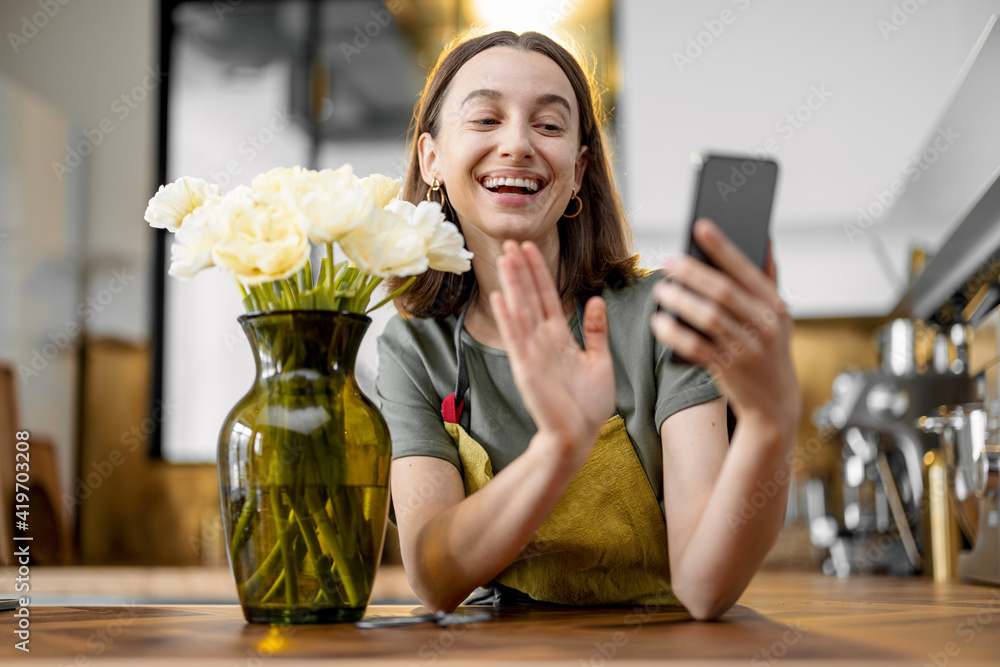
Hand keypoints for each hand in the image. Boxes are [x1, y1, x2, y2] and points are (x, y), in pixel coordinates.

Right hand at [490, 240, 614, 466]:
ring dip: (512, 285)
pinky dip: (508, 318)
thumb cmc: (588, 405)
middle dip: (521, 270)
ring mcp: (532, 354)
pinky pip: (516, 339)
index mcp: (559, 337)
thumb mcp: (599, 361)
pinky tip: (500, 298)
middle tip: (510, 243)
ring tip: (504, 260)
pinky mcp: (526, 369)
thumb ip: (596, 331)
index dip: (538, 271)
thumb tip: (596, 300)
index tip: (529, 248)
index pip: (546, 296)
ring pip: (520, 311)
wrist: (581, 435)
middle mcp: (542, 341)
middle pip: (529, 297)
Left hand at [650, 219, 800, 437]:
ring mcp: (748, 349)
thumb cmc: (769, 350)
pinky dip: (676, 334)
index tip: (699, 226)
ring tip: (660, 290)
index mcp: (775, 306)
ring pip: (708, 318)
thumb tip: (765, 239)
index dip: (722, 247)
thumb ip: (769, 280)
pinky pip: (697, 347)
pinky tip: (658, 323)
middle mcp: (764, 326)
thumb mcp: (778, 318)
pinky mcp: (729, 369)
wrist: (775, 404)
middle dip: (693, 273)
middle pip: (723, 292)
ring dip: (680, 302)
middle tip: (668, 260)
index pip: (746, 270)